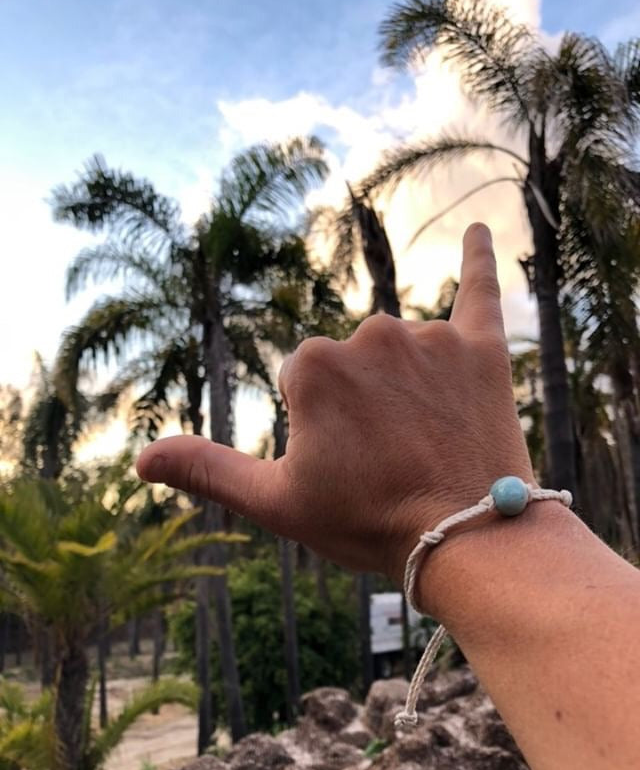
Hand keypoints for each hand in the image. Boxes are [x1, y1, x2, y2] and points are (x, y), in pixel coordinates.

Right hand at [136, 223, 532, 588]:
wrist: (465, 537)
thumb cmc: (366, 521)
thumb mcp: (275, 502)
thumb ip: (207, 470)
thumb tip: (140, 459)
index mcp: (313, 367)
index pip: (304, 384)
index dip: (323, 431)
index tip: (350, 464)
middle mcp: (368, 336)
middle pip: (351, 365)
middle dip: (362, 407)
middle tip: (390, 460)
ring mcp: (428, 338)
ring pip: (399, 351)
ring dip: (405, 389)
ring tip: (427, 443)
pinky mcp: (481, 347)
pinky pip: (480, 291)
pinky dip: (480, 261)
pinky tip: (480, 232)